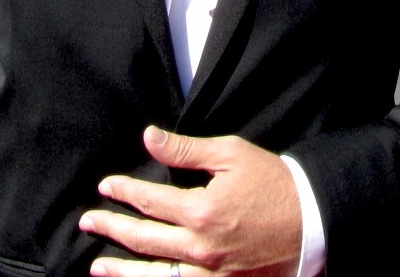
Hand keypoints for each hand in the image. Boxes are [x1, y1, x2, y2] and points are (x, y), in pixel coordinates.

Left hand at [79, 126, 301, 276]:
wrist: (311, 221)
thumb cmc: (271, 182)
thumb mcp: (230, 154)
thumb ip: (186, 150)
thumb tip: (149, 137)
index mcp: (202, 211)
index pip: (150, 201)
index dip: (124, 192)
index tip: (105, 186)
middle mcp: (201, 248)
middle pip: (145, 240)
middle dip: (113, 228)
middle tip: (88, 222)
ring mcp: (212, 273)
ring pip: (157, 276)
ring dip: (124, 272)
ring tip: (98, 267)